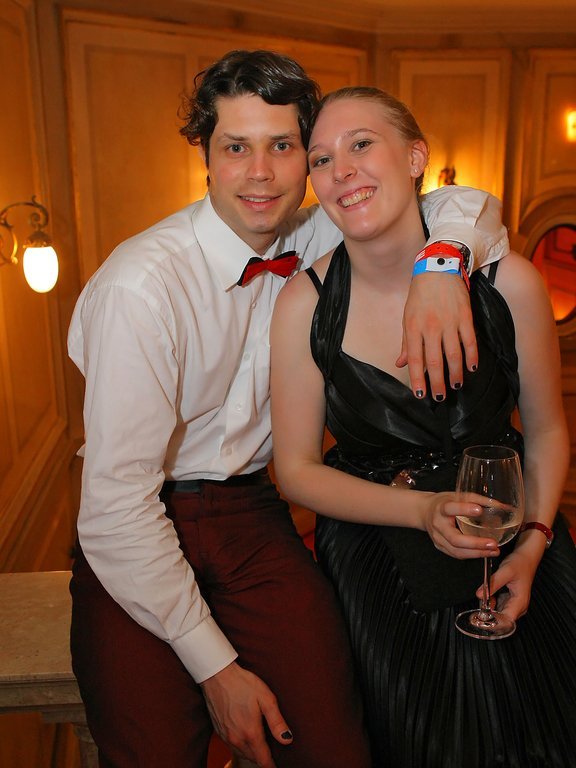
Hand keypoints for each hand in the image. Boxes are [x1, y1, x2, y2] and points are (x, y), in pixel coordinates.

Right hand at [200, 661, 292, 767]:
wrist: (217, 674)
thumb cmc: (243, 683)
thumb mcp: (266, 698)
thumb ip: (277, 722)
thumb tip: (287, 740)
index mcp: (250, 733)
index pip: (263, 760)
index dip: (273, 765)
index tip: (279, 763)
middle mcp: (236, 739)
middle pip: (253, 758)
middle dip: (264, 758)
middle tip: (273, 751)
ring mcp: (226, 736)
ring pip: (242, 753)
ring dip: (253, 753)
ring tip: (262, 744)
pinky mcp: (219, 731)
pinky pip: (233, 746)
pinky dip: (242, 745)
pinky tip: (247, 734)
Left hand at [396, 273, 477, 399]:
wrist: (438, 268)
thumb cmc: (420, 295)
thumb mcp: (407, 317)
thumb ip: (407, 343)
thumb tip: (401, 364)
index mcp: (413, 328)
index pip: (415, 360)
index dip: (418, 379)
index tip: (420, 395)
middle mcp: (431, 327)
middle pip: (435, 361)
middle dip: (438, 382)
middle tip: (441, 397)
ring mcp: (449, 322)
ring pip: (454, 354)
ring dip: (455, 373)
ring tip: (456, 385)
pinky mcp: (465, 316)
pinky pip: (470, 341)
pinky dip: (472, 356)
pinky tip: (472, 368)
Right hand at [422, 492, 498, 558]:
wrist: (424, 512)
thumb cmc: (444, 502)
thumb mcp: (458, 495)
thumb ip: (478, 500)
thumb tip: (502, 506)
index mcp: (441, 508)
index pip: (450, 509)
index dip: (464, 509)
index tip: (479, 510)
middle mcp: (438, 525)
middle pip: (455, 538)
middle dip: (475, 543)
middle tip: (492, 543)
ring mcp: (438, 538)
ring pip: (457, 551)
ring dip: (477, 553)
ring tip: (493, 550)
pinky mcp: (440, 547)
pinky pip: (456, 554)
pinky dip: (472, 555)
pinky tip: (484, 552)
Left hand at [482, 549, 538, 621]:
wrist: (525, 558)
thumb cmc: (519, 564)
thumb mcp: (505, 572)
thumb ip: (492, 584)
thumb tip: (479, 595)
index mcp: (520, 602)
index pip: (507, 621)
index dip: (494, 622)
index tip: (482, 617)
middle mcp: (519, 607)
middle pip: (502, 619)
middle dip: (489, 615)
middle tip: (480, 605)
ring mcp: (515, 605)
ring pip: (499, 613)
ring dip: (489, 608)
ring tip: (484, 597)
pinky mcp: (510, 601)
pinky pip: (498, 607)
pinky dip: (491, 603)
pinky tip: (488, 595)